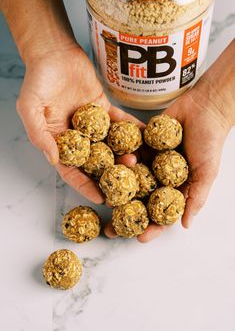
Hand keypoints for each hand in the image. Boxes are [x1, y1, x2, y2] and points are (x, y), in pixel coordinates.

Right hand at [16, 45, 141, 202]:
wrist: (55, 53)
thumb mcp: (29, 108)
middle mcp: (76, 137)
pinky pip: (120, 122)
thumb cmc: (38, 79)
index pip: (72, 170)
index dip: (85, 185)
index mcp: (58, 141)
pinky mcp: (104, 110)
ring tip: (140, 162)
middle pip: (95, 161)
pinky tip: (145, 137)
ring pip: (110, 144)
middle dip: (110, 173)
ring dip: (124, 154)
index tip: (100, 198)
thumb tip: (54, 159)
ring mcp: (92, 124)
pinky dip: (132, 130)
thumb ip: (39, 134)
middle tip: (127, 182)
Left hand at [105, 83, 230, 241]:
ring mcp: (149, 161)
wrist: (203, 108)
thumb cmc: (210, 141)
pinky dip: (116, 162)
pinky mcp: (141, 144)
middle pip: (140, 200)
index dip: (152, 227)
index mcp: (175, 187)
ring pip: (130, 179)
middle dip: (126, 216)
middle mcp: (159, 176)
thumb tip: (186, 225)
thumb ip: (196, 197)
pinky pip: (127, 154)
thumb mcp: (207, 172)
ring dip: (116, 190)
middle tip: (110, 229)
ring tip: (102, 201)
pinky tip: (102, 172)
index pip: (162, 213)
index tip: (139, 238)